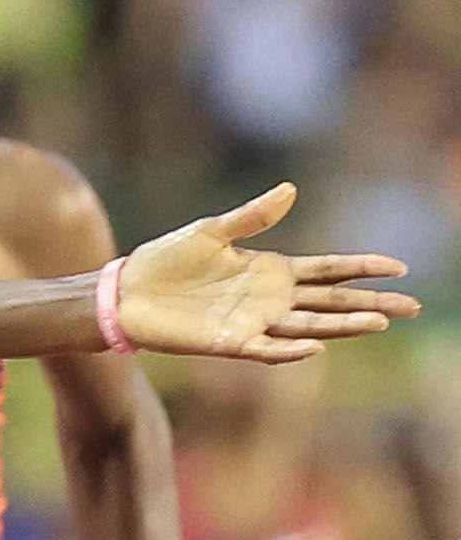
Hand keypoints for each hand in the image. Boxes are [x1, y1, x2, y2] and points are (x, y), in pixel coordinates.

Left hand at [118, 183, 417, 363]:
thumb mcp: (211, 231)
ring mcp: (254, 322)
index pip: (328, 270)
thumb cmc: (167, 261)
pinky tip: (316, 346)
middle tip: (412, 307)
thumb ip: (252, 216)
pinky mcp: (230, 342)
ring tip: (380, 323)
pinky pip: (268, 349)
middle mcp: (270, 300)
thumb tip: (291, 190)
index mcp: (270, 271)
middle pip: (331, 302)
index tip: (398, 267)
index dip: (361, 268)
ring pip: (310, 326)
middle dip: (371, 303)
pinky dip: (291, 350)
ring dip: (343, 326)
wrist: (127, 292)